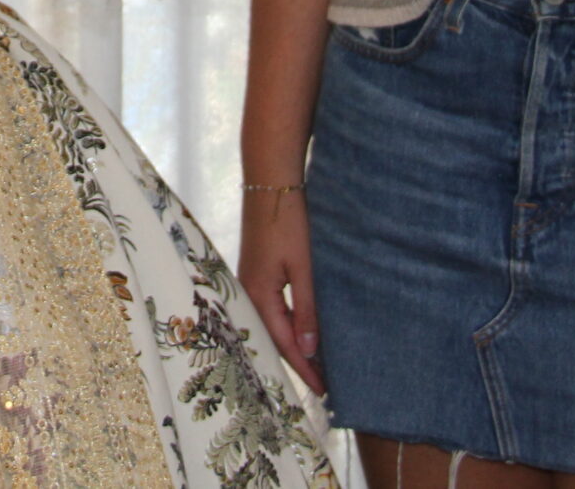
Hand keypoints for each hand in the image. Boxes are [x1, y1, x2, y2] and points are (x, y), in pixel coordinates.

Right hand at [237, 189, 323, 395]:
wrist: (270, 183)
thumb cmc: (289, 223)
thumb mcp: (303, 269)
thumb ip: (307, 310)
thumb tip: (310, 350)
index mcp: (258, 296)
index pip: (284, 344)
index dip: (306, 368)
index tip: (325, 390)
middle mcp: (248, 293)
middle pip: (274, 339)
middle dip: (299, 362)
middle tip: (324, 385)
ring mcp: (250, 282)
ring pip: (273, 325)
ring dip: (293, 344)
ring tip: (317, 363)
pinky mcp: (256, 272)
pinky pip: (272, 310)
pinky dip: (287, 325)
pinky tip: (301, 330)